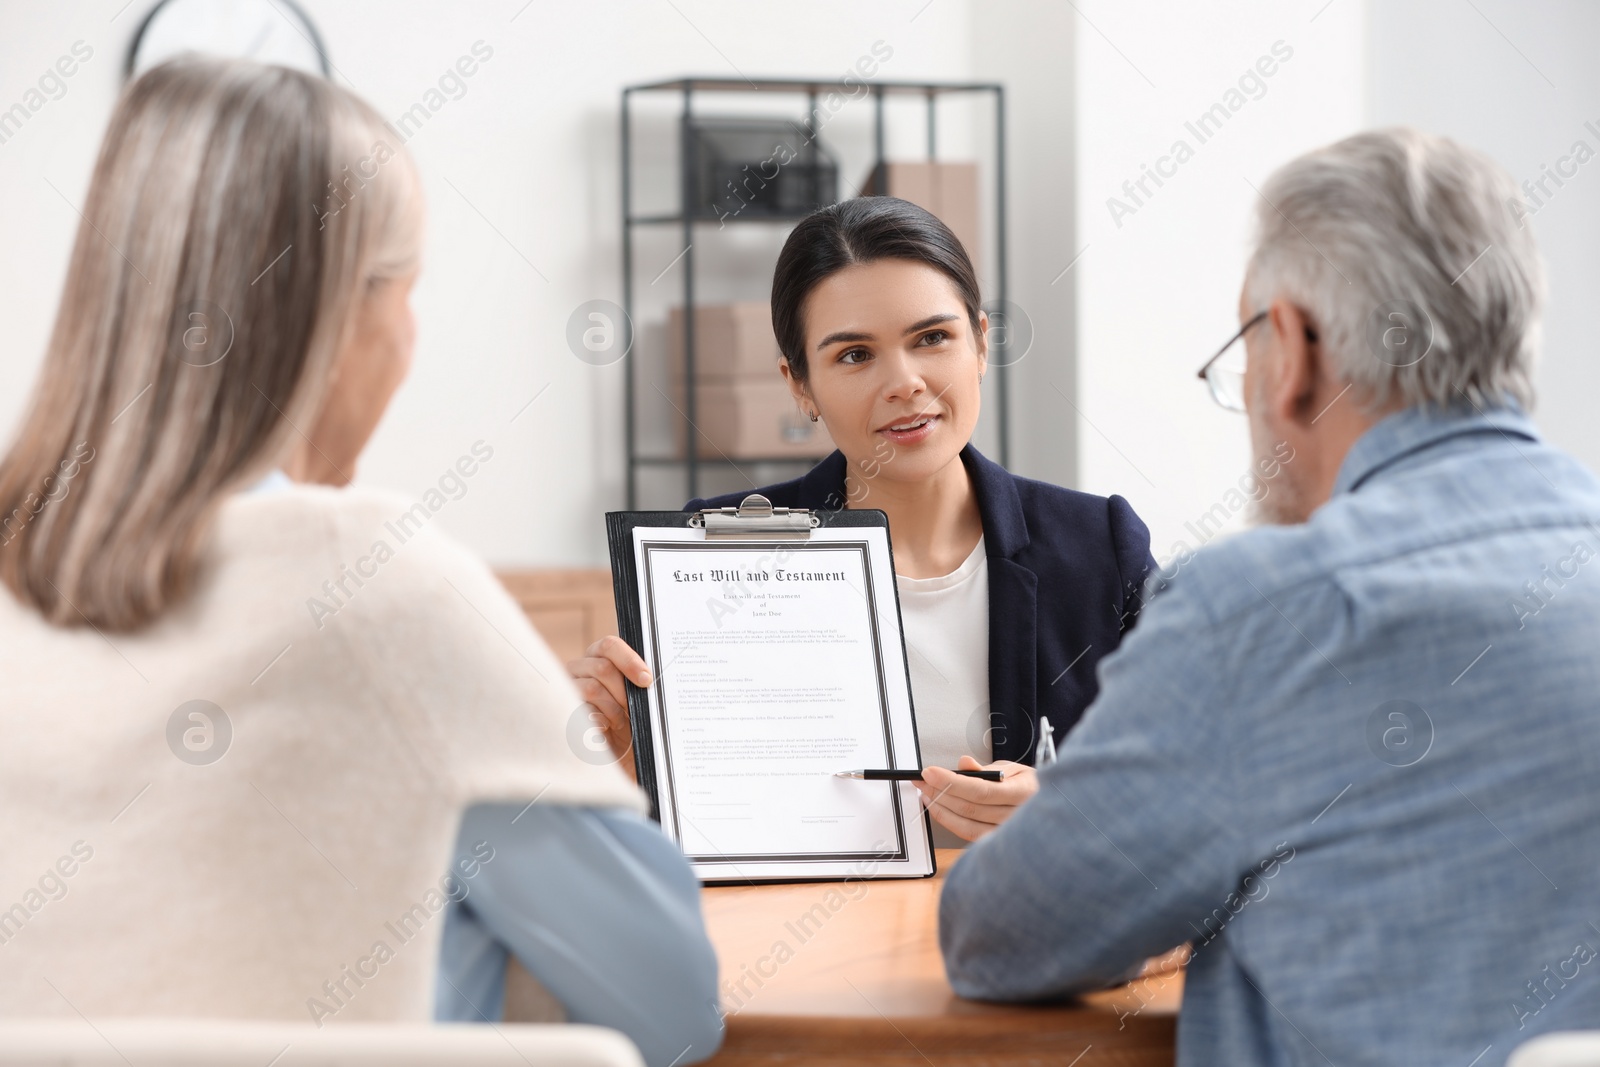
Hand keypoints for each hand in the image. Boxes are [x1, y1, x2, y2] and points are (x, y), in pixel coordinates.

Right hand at [567, 635, 650, 773]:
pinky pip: (583, 711)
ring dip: (612, 709)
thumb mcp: (637, 697)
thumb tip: (646, 676)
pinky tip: (605, 729)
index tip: (646, 680)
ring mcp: (569, 688)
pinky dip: (600, 723)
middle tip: (630, 708)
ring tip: (619, 721)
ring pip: (592, 689)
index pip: (610, 646)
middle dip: (623, 692)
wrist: (616, 751)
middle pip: (602, 668)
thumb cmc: (629, 718)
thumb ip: (637, 681)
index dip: (629, 661)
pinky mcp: (563, 710)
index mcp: (599, 656)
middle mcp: (580, 668)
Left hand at [914, 755, 1037, 841]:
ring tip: (928, 794)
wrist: (1049, 808)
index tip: (930, 773)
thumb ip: (987, 768)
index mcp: (1023, 792)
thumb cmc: (1030, 787)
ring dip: (941, 809)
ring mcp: (1007, 834)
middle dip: (940, 792)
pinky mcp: (997, 843)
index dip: (951, 782)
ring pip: (966, 825)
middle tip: (923, 781)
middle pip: (970, 808)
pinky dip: (950, 822)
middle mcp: (1017, 816)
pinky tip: (940, 810)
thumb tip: (964, 763)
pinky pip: (969, 835)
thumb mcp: (1014, 768)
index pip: (981, 790)